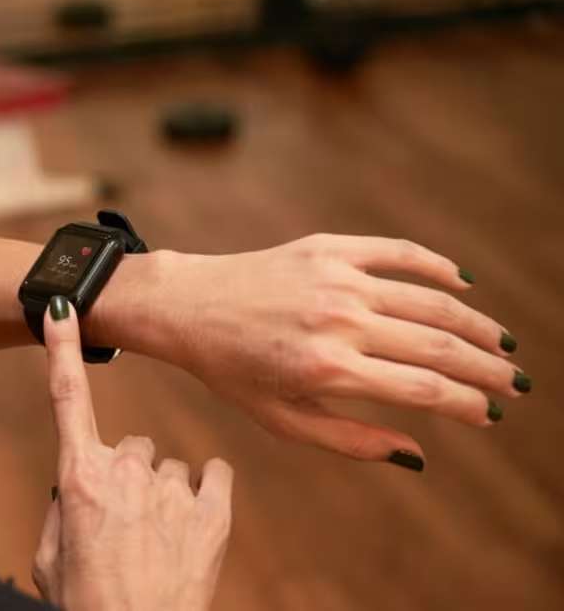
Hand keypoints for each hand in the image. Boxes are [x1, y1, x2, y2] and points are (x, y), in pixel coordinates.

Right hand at [32, 297, 232, 610]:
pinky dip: (205, 493)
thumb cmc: (87, 602)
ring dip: (166, 494)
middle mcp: (126, 473)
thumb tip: (79, 481)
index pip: (66, 398)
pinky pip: (213, 473)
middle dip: (131, 476)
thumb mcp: (52, 555)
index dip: (61, 349)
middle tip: (127, 525)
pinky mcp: (215, 511)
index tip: (62, 307)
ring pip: (172, 466)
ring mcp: (173, 491)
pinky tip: (191, 526)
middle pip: (134, 444)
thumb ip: (66, 504)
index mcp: (81, 477)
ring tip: (158, 542)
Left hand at [147, 234, 524, 469]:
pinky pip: (399, 252)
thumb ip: (350, 440)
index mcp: (326, 369)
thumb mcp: (282, 420)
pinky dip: (438, 267)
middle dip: (486, 369)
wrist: (189, 306)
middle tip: (515, 384)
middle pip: (438, 345)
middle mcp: (338, 320)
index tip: (489, 415)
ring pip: (430, 300)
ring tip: (501, 343)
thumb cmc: (233, 371)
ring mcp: (335, 278)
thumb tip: (418, 457)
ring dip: (475, 323)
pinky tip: (461, 285)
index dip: (466, 404)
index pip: (423, 389)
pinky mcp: (328, 247)